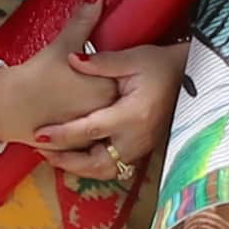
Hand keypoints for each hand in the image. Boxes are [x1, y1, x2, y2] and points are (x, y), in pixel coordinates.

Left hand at [34, 42, 181, 186]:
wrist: (189, 78)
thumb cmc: (160, 65)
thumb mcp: (133, 58)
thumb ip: (100, 62)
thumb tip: (70, 59)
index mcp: (133, 115)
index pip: (91, 130)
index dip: (63, 134)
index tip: (39, 135)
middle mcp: (137, 138)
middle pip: (97, 162)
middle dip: (67, 161)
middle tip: (42, 151)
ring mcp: (141, 148)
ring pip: (105, 171)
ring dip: (79, 168)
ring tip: (55, 157)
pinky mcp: (141, 150)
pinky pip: (115, 167)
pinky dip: (92, 167)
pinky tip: (76, 156)